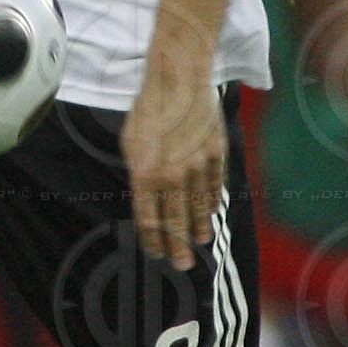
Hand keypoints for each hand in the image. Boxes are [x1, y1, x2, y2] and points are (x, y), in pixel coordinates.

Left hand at [122, 60, 225, 270]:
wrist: (179, 80)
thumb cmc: (148, 110)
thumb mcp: (130, 143)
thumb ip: (139, 174)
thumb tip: (147, 199)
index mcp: (145, 173)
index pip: (149, 218)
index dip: (153, 240)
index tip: (156, 254)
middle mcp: (172, 175)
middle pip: (176, 220)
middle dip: (178, 246)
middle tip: (182, 266)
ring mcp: (198, 166)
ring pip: (199, 206)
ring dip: (199, 227)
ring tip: (200, 242)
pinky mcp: (217, 155)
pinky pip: (215, 186)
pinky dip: (213, 202)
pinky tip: (212, 212)